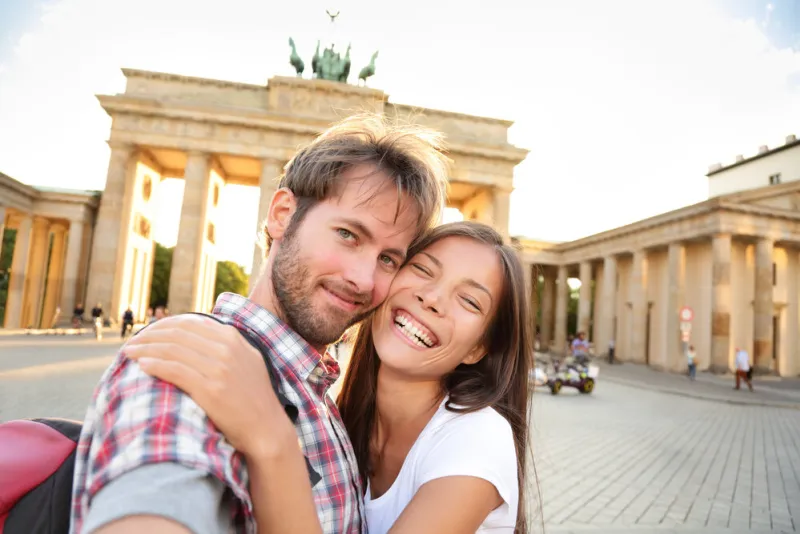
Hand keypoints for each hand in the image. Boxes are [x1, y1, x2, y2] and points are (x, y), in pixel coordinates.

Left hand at [123, 314, 295, 457]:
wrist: (266, 428)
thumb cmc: (253, 398)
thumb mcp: (248, 360)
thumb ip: (227, 344)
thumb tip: (200, 331)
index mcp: (233, 338)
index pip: (190, 323)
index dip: (164, 326)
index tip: (147, 332)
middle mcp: (226, 349)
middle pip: (178, 334)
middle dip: (150, 335)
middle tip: (131, 342)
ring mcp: (219, 369)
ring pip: (173, 350)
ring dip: (146, 349)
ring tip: (128, 353)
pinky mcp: (210, 389)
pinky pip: (175, 370)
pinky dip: (155, 365)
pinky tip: (142, 366)